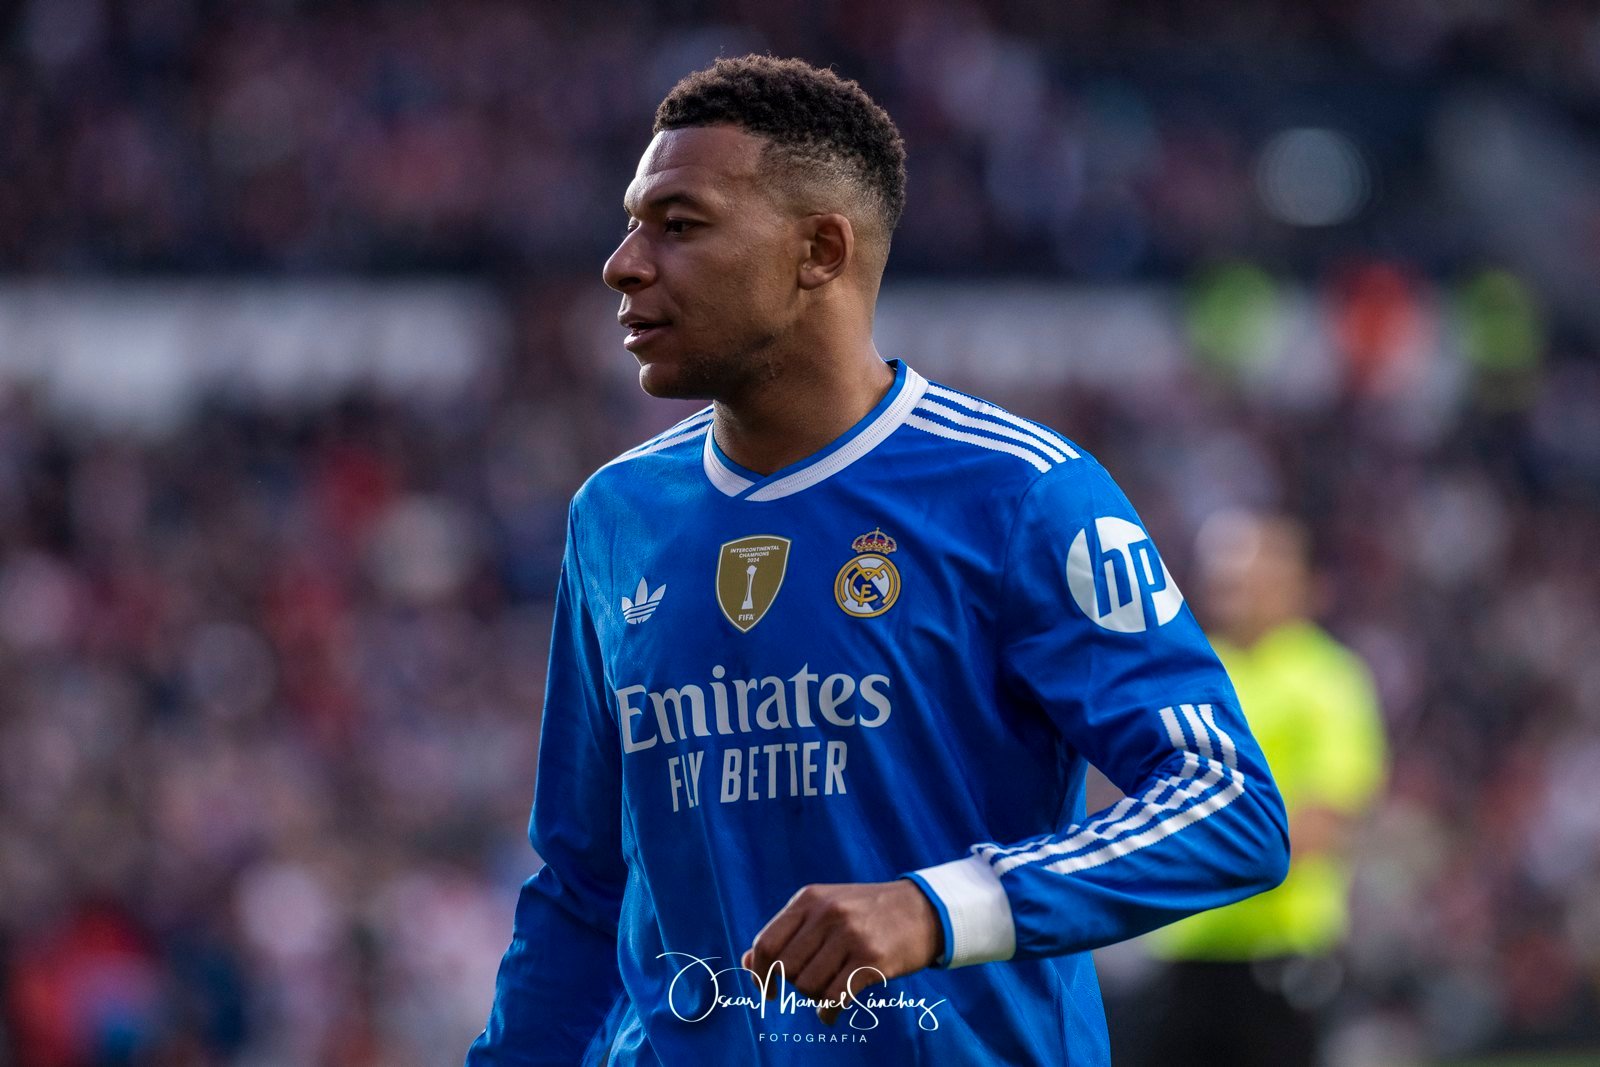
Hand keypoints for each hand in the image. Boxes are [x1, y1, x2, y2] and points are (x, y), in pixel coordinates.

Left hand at [740, 878, 943, 1025]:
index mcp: (810, 898)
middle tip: (811, 984)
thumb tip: (745, 961)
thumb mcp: (825, 907)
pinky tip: (832, 1012)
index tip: (766, 990)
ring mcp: (851, 937)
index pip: (766, 943)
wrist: (924, 909)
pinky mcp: (872, 961)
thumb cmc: (867, 912)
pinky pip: (834, 999)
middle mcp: (828, 914)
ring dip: (814, 998)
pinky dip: (828, 1013)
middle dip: (793, 985)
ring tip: (829, 990)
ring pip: (808, 987)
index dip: (759, 973)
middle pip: (786, 969)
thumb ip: (787, 931)